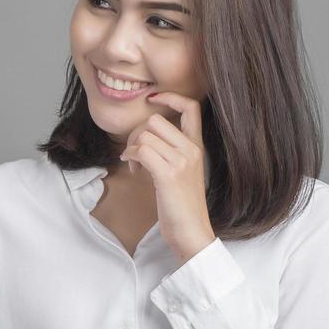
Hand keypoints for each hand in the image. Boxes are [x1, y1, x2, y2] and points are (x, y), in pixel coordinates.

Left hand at [118, 91, 215, 263]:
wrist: (191, 231)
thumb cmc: (182, 205)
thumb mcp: (181, 172)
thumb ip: (170, 152)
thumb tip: (145, 138)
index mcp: (197, 146)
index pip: (191, 107)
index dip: (170, 97)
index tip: (152, 99)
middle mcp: (192, 150)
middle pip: (156, 120)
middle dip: (137, 134)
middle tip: (135, 153)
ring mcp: (182, 162)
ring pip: (145, 135)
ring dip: (131, 148)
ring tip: (135, 165)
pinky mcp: (169, 175)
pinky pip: (141, 151)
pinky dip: (130, 157)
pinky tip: (132, 169)